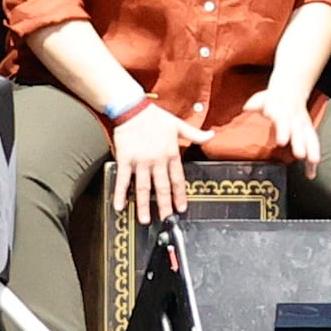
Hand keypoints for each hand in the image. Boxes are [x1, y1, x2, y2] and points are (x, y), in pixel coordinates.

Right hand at [107, 103, 191, 227]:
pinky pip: (123, 180)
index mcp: (171, 153)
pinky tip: (119, 206)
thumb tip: (211, 135)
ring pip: (143, 188)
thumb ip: (195, 134)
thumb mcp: (179, 125)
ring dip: (144, 206)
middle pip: (162, 187)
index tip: (182, 207)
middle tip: (166, 219)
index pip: (178, 179)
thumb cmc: (156, 117)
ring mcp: (141, 162)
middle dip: (165, 205)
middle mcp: (157, 160)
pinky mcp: (125, 160)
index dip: (180, 194)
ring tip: (145, 219)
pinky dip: (121, 194)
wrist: (134, 110)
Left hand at [244, 97, 325, 174]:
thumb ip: (255, 104)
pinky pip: (313, 145)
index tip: (282, 142)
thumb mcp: (262, 99)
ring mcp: (303, 126)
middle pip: (299, 132)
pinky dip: (312, 160)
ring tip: (313, 164)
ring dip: (312, 151)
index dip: (283, 131)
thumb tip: (247, 107)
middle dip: (300, 144)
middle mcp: (295, 119)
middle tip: (300, 155)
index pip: (284, 121)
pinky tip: (311, 173)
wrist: (290, 92)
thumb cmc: (272, 100)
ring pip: (310, 138)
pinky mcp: (308, 132)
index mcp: (283, 111)